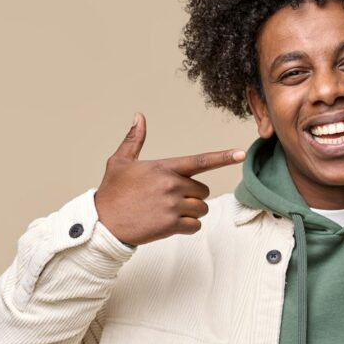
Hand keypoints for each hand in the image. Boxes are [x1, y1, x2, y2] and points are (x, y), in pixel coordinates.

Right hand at [94, 113, 245, 245]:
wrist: (102, 223)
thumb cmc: (112, 192)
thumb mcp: (120, 162)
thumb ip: (134, 139)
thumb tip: (138, 117)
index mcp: (164, 168)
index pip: (200, 160)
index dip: (223, 157)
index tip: (240, 153)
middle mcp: (172, 185)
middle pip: (202, 190)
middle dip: (191, 195)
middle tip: (169, 198)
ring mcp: (173, 206)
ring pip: (201, 209)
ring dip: (190, 212)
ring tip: (168, 211)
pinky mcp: (171, 225)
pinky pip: (195, 226)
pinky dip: (187, 227)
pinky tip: (169, 224)